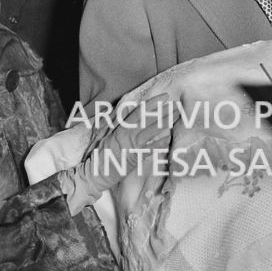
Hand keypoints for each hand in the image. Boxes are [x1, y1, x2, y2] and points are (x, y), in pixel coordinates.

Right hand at [67, 93, 173, 210]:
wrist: (94, 173)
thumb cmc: (98, 154)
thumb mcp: (104, 133)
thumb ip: (115, 119)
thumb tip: (127, 106)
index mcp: (119, 127)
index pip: (139, 111)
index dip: (152, 103)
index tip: (164, 97)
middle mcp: (126, 134)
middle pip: (148, 119)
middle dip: (163, 110)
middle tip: (176, 104)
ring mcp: (131, 145)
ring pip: (151, 130)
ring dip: (165, 122)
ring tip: (177, 116)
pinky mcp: (134, 158)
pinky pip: (150, 149)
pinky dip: (160, 143)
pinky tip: (169, 138)